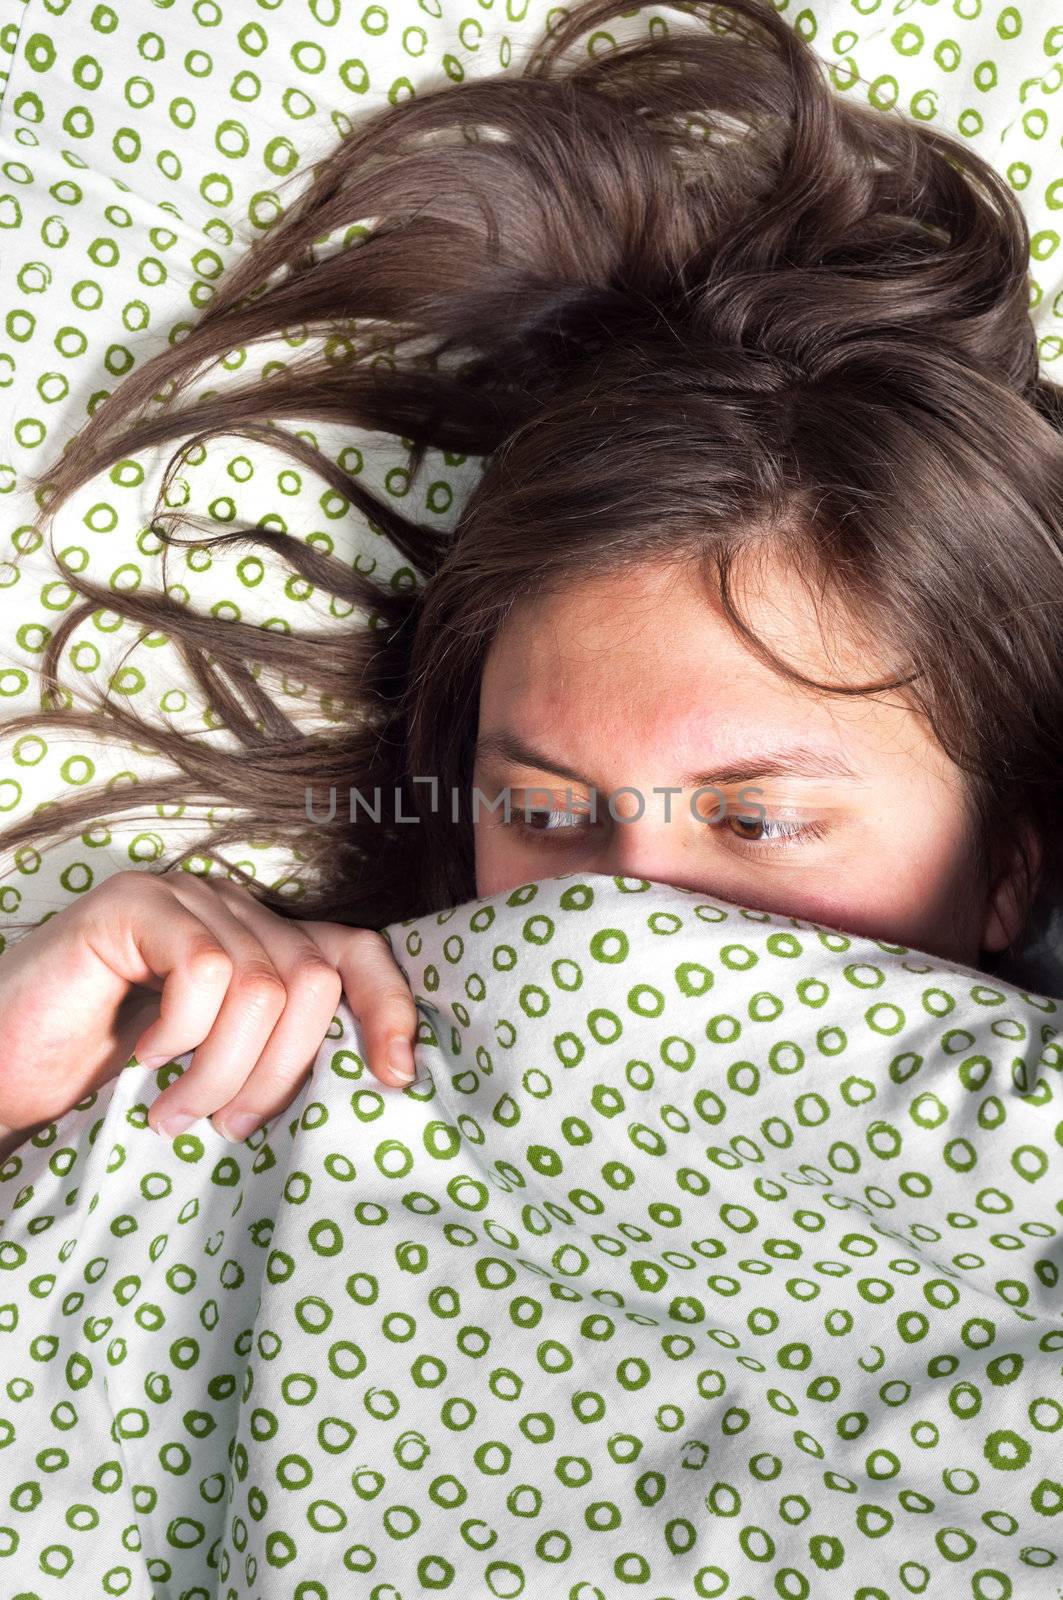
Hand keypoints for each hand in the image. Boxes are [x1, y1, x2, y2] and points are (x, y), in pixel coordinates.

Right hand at [0, 868, 419, 1152]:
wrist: (3, 1071)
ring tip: (176, 1112)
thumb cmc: (106, 1080)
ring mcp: (185, 898)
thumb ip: (277, 1057)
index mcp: (264, 943)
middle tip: (232, 1126)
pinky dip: (180, 1034)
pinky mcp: (136, 903)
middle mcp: (233, 908)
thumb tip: (376, 1086)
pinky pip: (204, 970)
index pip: (357, 952)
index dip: (391, 1008)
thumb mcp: (215, 1073)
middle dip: (283, 1071)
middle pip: (314, 980)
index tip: (397, 1080)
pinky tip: (145, 1056)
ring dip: (223, 1070)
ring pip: (264, 985)